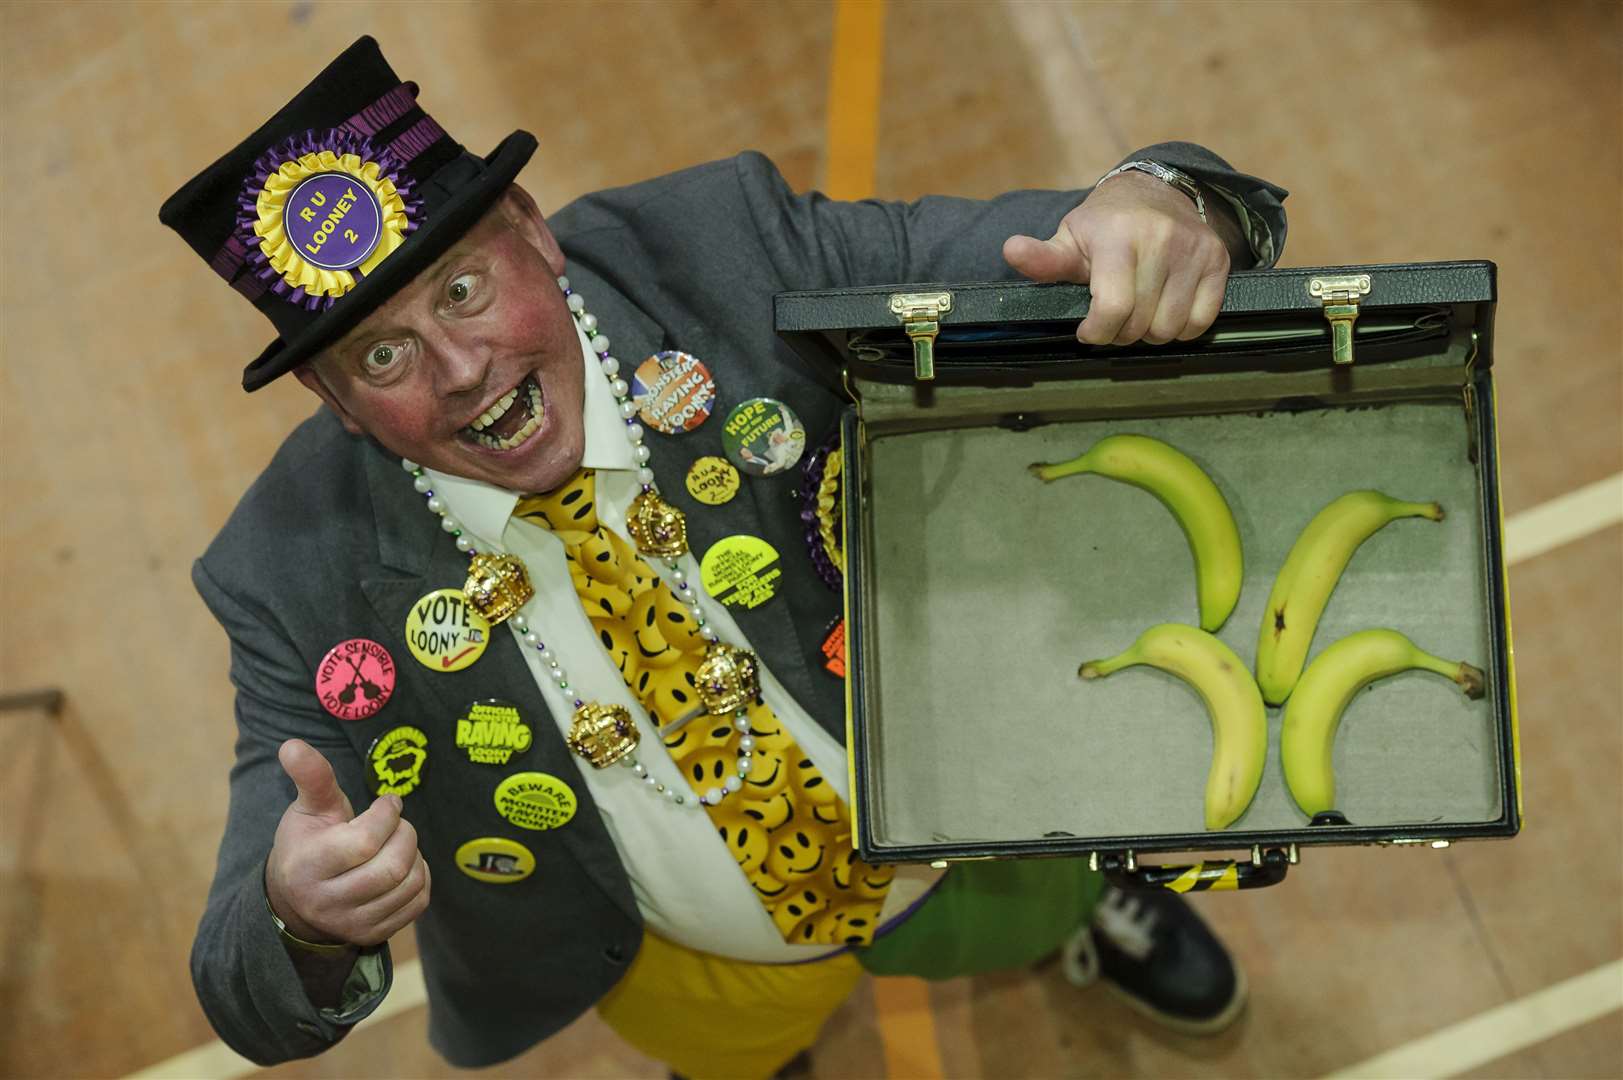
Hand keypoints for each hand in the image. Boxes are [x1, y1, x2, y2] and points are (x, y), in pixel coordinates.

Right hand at [264, 739, 429, 947]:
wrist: (296, 899)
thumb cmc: (308, 842)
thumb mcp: (308, 808)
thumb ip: (311, 777)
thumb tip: (291, 745)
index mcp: (308, 866)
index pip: (364, 842)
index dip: (387, 815)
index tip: (389, 803)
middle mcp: (327, 902)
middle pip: (392, 868)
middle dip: (406, 835)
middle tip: (398, 823)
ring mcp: (351, 924)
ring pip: (409, 885)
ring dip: (415, 854)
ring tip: (399, 842)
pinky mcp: (372, 935)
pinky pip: (417, 903)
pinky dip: (421, 878)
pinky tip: (404, 864)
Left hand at [1003, 170, 1229, 345]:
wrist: (1157, 192)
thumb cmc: (1105, 225)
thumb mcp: (1070, 237)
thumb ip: (1043, 257)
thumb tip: (1011, 251)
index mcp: (1118, 236)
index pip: (1112, 307)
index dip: (1096, 332)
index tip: (1087, 330)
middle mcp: (1161, 239)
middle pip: (1140, 325)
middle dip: (1121, 333)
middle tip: (1114, 318)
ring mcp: (1194, 249)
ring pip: (1170, 329)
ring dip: (1150, 333)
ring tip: (1139, 312)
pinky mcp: (1218, 260)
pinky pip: (1201, 320)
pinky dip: (1182, 328)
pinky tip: (1166, 309)